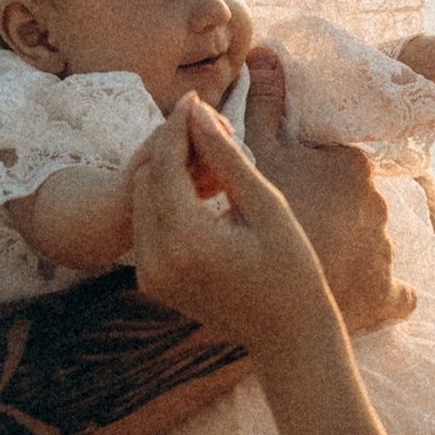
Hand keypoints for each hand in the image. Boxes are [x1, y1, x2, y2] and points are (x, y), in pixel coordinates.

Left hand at [129, 88, 344, 350]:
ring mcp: (150, 275)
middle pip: (147, 178)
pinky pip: (148, 225)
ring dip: (169, 172)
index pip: (165, 164)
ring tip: (210, 157)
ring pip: (143, 199)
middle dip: (172, 146)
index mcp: (186, 241)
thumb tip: (197, 112)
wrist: (288, 335)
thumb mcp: (265, 205)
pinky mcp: (151, 282)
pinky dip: (168, 201)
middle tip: (210, 127)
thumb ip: (225, 157)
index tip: (196, 98)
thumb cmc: (291, 268)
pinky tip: (203, 191)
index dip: (178, 125)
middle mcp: (157, 261)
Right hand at [241, 48, 415, 332]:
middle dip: (334, 215)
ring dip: (351, 255)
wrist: (278, 294)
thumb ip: (266, 103)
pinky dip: (383, 294)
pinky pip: (397, 293)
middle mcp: (380, 202)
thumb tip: (267, 50)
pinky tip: (361, 295)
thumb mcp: (258, 152)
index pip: (336, 166)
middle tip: (301, 233)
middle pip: (355, 204)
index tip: (291, 197)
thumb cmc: (268, 215)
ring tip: (317, 268)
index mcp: (353, 165)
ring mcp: (388, 250)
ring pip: (371, 245)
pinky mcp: (390, 295)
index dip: (310, 180)